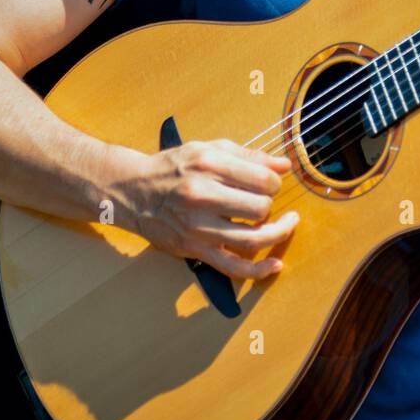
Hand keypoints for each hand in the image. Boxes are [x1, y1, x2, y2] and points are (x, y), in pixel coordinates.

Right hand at [116, 137, 298, 280]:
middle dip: (271, 203)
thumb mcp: (208, 149)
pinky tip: (275, 264)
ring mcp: (198, 227)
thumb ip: (248, 155)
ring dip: (277, 233)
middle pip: (260, 207)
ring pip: (252, 238)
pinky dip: (258, 270)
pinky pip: (233, 267)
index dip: (274, 182)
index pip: (262, 179)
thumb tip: (284, 165)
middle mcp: (202, 196)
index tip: (270, 183)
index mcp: (208, 166)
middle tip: (265, 200)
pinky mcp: (194, 249)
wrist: (133, 191)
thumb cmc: (173, 168)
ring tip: (287, 224)